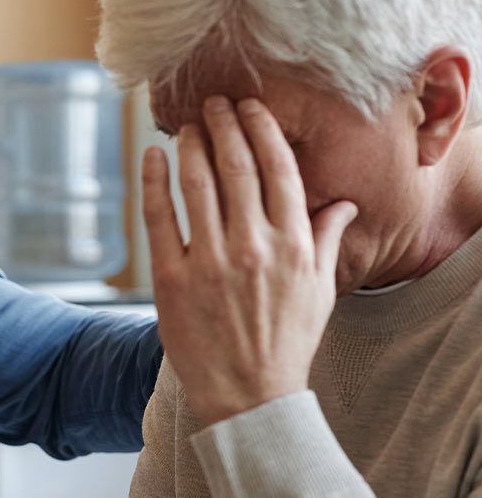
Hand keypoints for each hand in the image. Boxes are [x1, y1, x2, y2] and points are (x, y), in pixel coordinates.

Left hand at [142, 96, 356, 425]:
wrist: (250, 395)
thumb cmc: (286, 342)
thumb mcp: (320, 290)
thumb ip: (326, 240)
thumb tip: (343, 203)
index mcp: (293, 244)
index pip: (279, 169)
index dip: (261, 130)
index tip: (248, 107)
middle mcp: (254, 246)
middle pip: (236, 167)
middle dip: (224, 125)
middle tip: (213, 102)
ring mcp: (210, 262)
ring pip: (197, 184)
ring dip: (191, 145)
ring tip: (187, 125)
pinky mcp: (172, 279)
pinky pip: (159, 218)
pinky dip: (154, 181)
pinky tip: (154, 157)